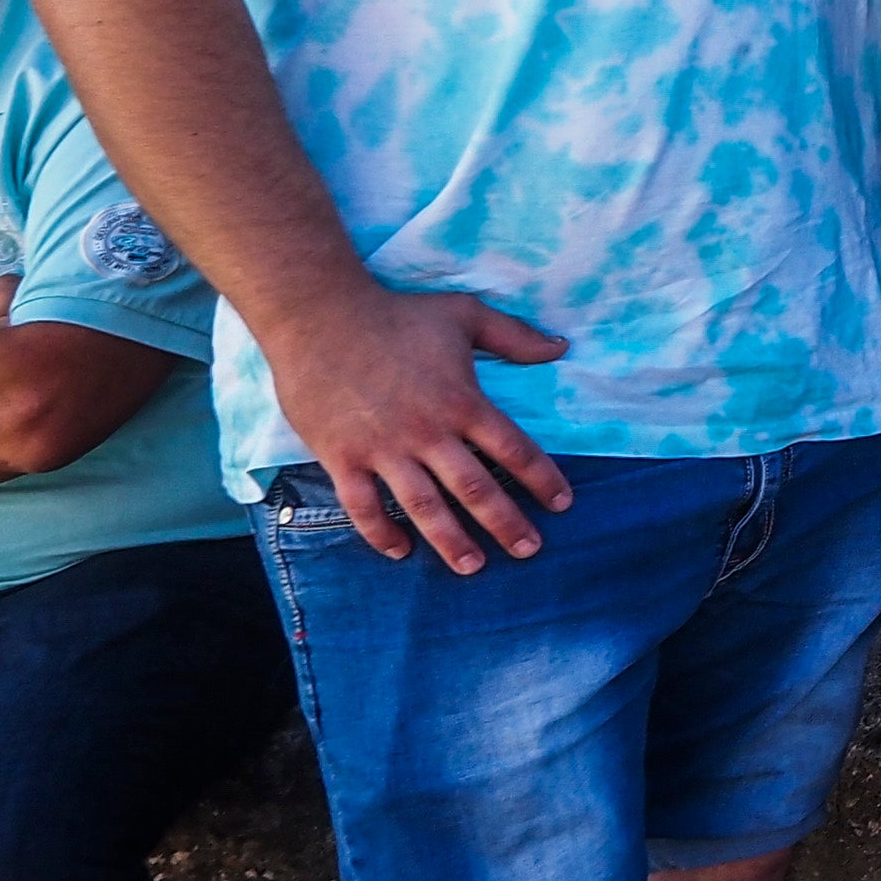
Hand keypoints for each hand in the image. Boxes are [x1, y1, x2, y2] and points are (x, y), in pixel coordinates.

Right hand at [261, 286, 573, 574]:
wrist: (318, 316)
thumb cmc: (396, 315)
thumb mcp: (464, 314)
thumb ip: (513, 336)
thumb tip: (561, 347)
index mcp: (462, 402)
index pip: (514, 450)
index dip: (542, 480)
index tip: (562, 504)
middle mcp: (427, 432)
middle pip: (476, 488)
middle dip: (506, 524)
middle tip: (528, 550)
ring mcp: (383, 448)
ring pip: (424, 507)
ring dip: (451, 541)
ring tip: (474, 566)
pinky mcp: (342, 457)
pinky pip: (363, 506)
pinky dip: (381, 533)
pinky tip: (400, 551)